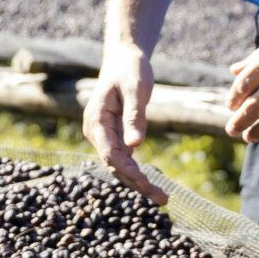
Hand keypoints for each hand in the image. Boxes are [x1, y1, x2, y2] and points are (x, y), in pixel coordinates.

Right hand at [80, 42, 164, 204]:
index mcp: (96, 120)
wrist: (123, 58)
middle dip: (137, 183)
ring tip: (162, 198)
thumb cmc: (130, 69)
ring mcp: (103, 135)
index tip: (148, 185)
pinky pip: (123, 158)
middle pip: (115, 165)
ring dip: (138, 182)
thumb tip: (135, 145)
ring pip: (119, 165)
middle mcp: (95, 131)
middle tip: (163, 199)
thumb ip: (135, 116)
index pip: (111, 154)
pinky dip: (137, 172)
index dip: (129, 172)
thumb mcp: (137, 88)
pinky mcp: (113, 136)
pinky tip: (152, 185)